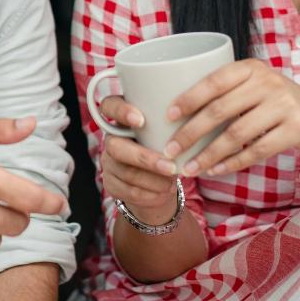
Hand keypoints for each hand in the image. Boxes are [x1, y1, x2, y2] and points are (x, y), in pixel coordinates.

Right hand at [95, 96, 180, 223]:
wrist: (159, 180)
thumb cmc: (167, 146)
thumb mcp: (167, 131)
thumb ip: (170, 123)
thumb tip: (191, 123)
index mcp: (122, 118)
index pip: (109, 106)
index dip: (120, 112)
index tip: (140, 121)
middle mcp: (111, 139)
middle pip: (115, 147)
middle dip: (145, 158)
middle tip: (171, 167)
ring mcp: (108, 162)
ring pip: (126, 172)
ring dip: (153, 180)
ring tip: (173, 180)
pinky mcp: (111, 184)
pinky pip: (128, 190)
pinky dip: (151, 193)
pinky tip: (165, 191)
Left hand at [165, 59, 299, 176]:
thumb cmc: (280, 104)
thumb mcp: (258, 87)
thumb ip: (229, 93)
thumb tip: (178, 113)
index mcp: (251, 68)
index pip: (213, 80)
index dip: (188, 98)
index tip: (167, 116)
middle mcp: (268, 82)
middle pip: (219, 110)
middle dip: (190, 134)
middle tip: (170, 151)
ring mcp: (284, 105)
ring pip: (235, 134)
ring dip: (208, 155)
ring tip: (189, 169)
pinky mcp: (297, 129)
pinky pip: (256, 150)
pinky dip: (232, 163)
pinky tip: (215, 171)